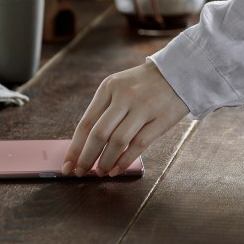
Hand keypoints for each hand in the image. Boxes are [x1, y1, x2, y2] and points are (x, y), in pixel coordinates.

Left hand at [62, 60, 189, 176]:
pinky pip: (138, 145)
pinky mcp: (160, 119)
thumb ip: (103, 111)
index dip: (75, 148)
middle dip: (86, 158)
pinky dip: (124, 160)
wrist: (177, 72)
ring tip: (100, 172)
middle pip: (99, 134)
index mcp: (109, 87)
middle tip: (81, 172)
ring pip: (117, 141)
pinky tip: (116, 169)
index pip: (86, 123)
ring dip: (105, 162)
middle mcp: (124, 96)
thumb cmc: (142, 84)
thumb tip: (84, 146)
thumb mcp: (118, 88)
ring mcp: (143, 107)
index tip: (67, 165)